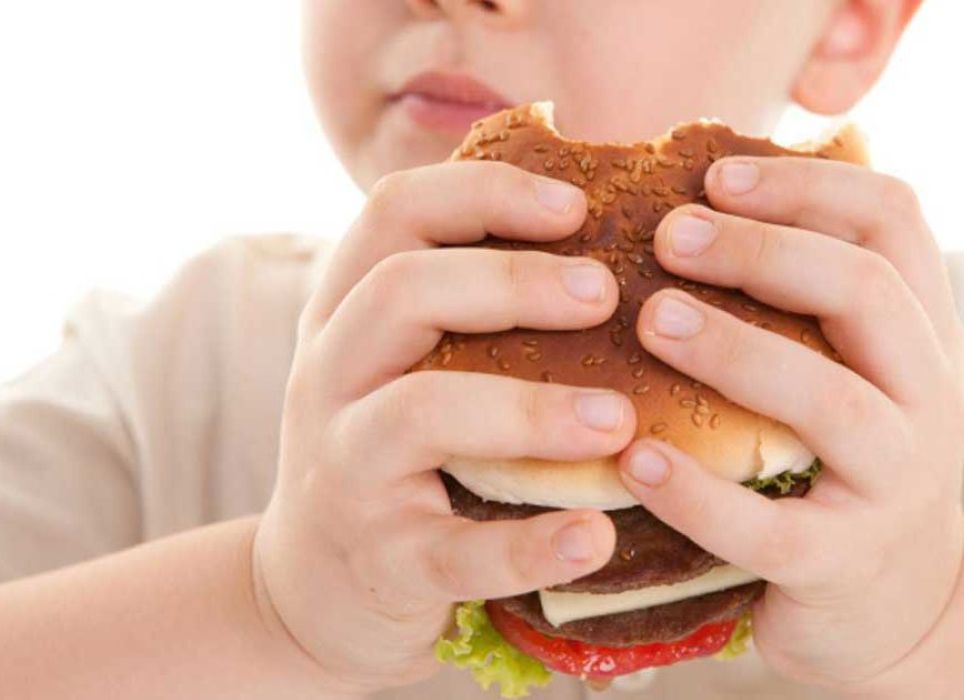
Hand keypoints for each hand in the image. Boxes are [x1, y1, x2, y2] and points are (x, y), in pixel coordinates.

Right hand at [253, 162, 636, 692]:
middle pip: (401, 291)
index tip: (578, 205)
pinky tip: (595, 535)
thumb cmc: (395, 448)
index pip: (396, 212)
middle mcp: (330, 377)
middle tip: (606, 294)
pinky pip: (456, 552)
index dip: (486, 192)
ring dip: (530, 410)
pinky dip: (529, 545)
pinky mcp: (383, 561)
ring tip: (618, 420)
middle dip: (513, 282)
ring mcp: (348, 470)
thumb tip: (598, 216)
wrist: (317, 588)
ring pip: (421, 413)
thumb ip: (464, 299)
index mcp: (347, 311)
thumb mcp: (403, 359)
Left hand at [617, 156, 963, 686]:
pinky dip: (699, 493)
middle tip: (668, 236)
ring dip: (734, 350)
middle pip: (865, 291)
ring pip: (829, 400)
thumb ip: (811, 294)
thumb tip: (704, 188)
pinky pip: (770, 528)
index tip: (714, 177)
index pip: (894, 221)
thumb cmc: (847, 463)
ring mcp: (894, 485)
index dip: (808, 184)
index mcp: (923, 331)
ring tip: (651, 320)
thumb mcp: (860, 369)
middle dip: (762, 251)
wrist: (902, 604)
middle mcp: (927, 398)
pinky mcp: (842, 566)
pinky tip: (635, 461)